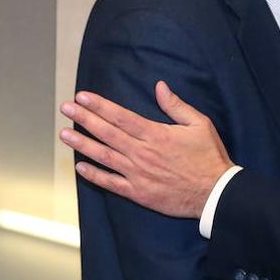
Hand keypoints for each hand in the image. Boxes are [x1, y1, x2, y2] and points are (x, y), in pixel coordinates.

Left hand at [58, 81, 232, 217]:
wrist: (215, 193)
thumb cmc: (209, 156)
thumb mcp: (199, 124)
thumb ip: (176, 106)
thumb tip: (159, 87)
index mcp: (156, 135)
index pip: (121, 117)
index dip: (100, 106)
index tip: (83, 97)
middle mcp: (142, 153)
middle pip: (107, 133)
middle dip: (84, 119)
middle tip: (66, 108)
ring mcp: (138, 174)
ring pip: (104, 156)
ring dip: (82, 144)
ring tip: (64, 134)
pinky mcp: (138, 192)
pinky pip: (111, 183)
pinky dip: (94, 175)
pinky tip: (80, 167)